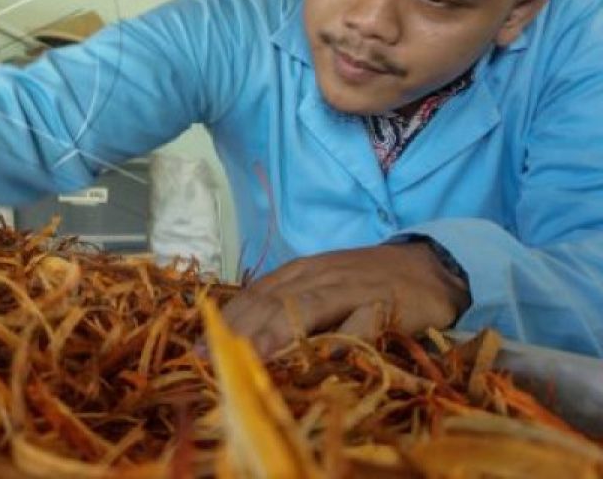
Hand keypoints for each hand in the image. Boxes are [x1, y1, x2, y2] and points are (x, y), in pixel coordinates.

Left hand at [221, 242, 469, 356]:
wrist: (428, 267)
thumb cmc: (365, 283)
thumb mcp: (321, 288)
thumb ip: (288, 309)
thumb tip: (245, 342)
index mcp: (299, 273)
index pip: (253, 295)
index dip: (227, 322)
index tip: (200, 349)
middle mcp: (319, 276)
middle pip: (272, 300)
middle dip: (241, 331)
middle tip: (218, 360)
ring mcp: (351, 288)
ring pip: (307, 308)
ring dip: (278, 333)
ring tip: (254, 357)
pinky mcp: (385, 303)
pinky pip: (361, 323)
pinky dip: (342, 340)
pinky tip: (323, 360)